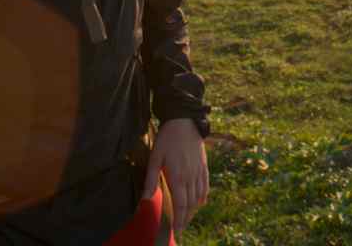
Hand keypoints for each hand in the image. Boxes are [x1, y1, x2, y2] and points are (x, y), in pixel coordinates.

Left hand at [141, 118, 208, 239]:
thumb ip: (151, 180)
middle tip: (180, 228)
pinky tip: (200, 202)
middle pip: (191, 204)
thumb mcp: (155, 157)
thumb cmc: (167, 138)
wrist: (185, 121)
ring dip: (194, 210)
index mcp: (178, 176)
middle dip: (186, 218)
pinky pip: (205, 186)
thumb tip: (145, 199)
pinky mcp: (204, 165)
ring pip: (199, 196)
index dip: (179, 219)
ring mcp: (199, 171)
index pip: (181, 204)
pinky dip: (203, 197)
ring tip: (187, 218)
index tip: (177, 230)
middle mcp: (191, 176)